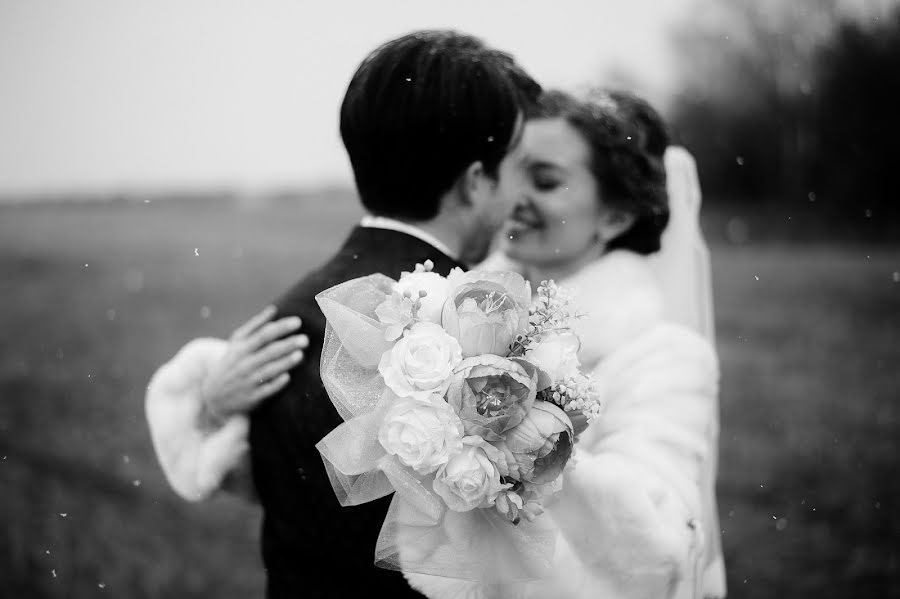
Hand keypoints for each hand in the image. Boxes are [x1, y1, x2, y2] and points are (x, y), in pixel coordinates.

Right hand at [200, 305, 307, 422]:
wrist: (213, 395)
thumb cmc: (231, 362)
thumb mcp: (237, 342)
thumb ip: (255, 325)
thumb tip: (274, 309)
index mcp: (242, 348)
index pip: (263, 335)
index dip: (280, 328)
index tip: (298, 322)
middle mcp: (244, 363)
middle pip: (268, 352)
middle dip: (287, 345)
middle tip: (304, 339)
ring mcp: (248, 381)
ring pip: (268, 371)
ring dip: (284, 363)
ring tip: (300, 355)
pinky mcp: (252, 397)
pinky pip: (265, 390)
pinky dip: (275, 384)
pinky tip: (287, 377)